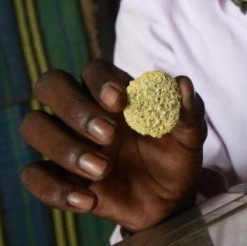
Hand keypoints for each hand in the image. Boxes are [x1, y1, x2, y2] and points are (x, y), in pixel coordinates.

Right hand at [19, 60, 206, 231]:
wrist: (169, 199)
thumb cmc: (175, 155)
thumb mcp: (190, 135)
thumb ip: (188, 110)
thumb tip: (182, 83)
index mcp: (114, 93)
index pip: (93, 69)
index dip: (100, 80)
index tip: (119, 101)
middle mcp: (83, 111)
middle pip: (51, 85)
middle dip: (74, 107)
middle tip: (108, 134)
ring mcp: (67, 141)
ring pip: (34, 125)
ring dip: (63, 147)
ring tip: (103, 169)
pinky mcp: (58, 175)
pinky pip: (33, 174)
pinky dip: (56, 188)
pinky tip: (89, 198)